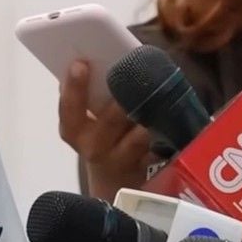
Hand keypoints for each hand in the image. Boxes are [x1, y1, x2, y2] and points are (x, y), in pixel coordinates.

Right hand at [58, 61, 153, 199]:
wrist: (112, 181)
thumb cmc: (98, 139)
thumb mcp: (84, 122)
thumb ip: (85, 98)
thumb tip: (89, 59)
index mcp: (74, 130)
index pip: (69, 108)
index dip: (73, 86)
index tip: (80, 63)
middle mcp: (94, 147)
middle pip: (109, 121)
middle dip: (122, 102)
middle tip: (133, 80)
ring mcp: (120, 160)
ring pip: (137, 138)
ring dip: (149, 120)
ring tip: (161, 100)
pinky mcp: (144, 169)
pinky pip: (158, 152)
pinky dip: (166, 138)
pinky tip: (172, 125)